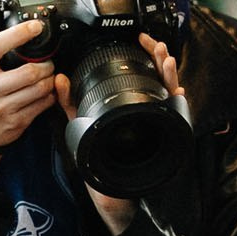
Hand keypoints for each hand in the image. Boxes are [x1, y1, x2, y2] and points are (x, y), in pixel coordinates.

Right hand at [0, 18, 58, 206]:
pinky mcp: (15, 123)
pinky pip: (42, 104)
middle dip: (46, 65)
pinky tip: (44, 93)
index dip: (19, 33)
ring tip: (47, 76)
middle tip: (48, 62)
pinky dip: (49, 96)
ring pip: (40, 88)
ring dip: (50, 80)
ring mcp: (1, 108)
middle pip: (29, 71)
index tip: (35, 26)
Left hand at [58, 33, 182, 234]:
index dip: (143, 54)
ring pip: (169, 92)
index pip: (139, 72)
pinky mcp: (163, 137)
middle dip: (159, 58)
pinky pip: (174, 116)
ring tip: (166, 61)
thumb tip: (59, 79)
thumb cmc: (100, 163)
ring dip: (169, 74)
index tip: (140, 39)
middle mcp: (146, 110)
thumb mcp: (81, 126)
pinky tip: (177, 91)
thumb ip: (70, 104)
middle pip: (158, 77)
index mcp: (127, 104)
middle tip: (157, 47)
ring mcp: (157, 122)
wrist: (112, 195)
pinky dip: (177, 102)